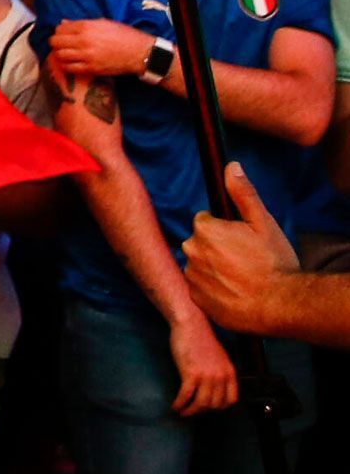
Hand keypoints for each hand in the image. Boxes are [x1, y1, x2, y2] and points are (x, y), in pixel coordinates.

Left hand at [46, 19, 155, 79]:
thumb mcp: (103, 23)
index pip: (60, 29)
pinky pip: (69, 68)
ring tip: (64, 54)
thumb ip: (81, 23)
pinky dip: (66, 65)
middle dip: (56, 42)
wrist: (139, 52)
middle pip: (56, 42)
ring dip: (59, 54)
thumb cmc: (123, 35)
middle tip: (60, 44)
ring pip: (59, 55)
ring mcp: (86, 55)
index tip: (62, 34)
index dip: (59, 32)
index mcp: (86, 26)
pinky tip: (69, 63)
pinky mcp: (91, 68)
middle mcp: (84, 40)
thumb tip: (63, 22)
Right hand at [166, 314, 237, 415]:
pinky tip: (175, 406)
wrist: (191, 325)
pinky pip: (186, 395)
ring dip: (190, 411)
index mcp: (230, 373)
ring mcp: (206, 376)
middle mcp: (221, 377)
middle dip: (202, 410)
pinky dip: (180, 404)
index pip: (231, 400)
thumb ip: (219, 372)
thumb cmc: (200, 338)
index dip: (219, 407)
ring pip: (201, 403)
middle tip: (191, 410)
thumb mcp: (218, 357)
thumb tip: (213, 387)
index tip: (209, 407)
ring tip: (182, 411)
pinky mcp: (191, 373)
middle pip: (214, 404)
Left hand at [183, 162, 300, 338]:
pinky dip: (214, 289)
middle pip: (201, 243)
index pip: (206, 221)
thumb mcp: (263, 223)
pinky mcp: (197, 299)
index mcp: (204, 229)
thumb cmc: (274, 263)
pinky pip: (201, 288)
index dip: (225, 229)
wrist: (281, 306)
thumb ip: (243, 194)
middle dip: (219, 248)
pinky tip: (235, 293)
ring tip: (243, 278)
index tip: (243, 241)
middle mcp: (191, 251)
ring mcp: (192, 276)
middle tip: (246, 260)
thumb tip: (231, 167)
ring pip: (201, 265)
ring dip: (215, 269)